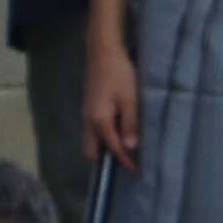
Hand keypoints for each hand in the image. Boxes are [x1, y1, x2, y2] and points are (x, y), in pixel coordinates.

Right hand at [82, 33, 142, 166]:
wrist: (102, 51)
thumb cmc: (119, 73)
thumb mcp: (130, 98)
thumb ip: (130, 123)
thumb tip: (131, 147)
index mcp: (100, 120)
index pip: (113, 148)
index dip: (125, 161)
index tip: (136, 171)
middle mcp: (88, 120)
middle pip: (91, 151)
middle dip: (106, 160)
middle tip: (126, 159)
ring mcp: (85, 114)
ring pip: (91, 141)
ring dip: (104, 147)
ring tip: (124, 145)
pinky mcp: (88, 107)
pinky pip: (92, 130)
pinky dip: (102, 136)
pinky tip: (117, 129)